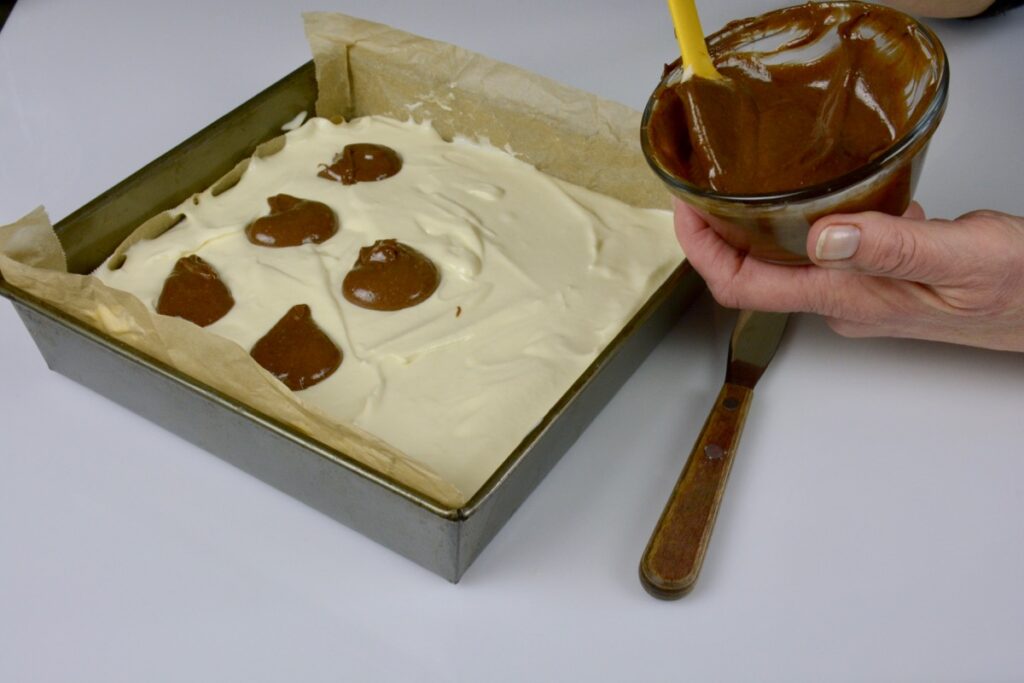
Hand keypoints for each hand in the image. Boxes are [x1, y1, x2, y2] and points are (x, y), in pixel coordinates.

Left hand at [673, 198, 1023, 351]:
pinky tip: (817, 196)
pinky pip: (822, 257)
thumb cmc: (1020, 289)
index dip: (704, 251)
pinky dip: (802, 227)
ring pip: (787, 265)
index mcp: (851, 298)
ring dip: (757, 228)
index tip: (686, 208)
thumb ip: (893, 247)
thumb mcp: (962, 256)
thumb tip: (823, 236)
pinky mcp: (879, 286)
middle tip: (704, 186)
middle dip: (719, 233)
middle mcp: (845, 305)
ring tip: (743, 184)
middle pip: (755, 276)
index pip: (746, 287)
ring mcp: (860, 299)